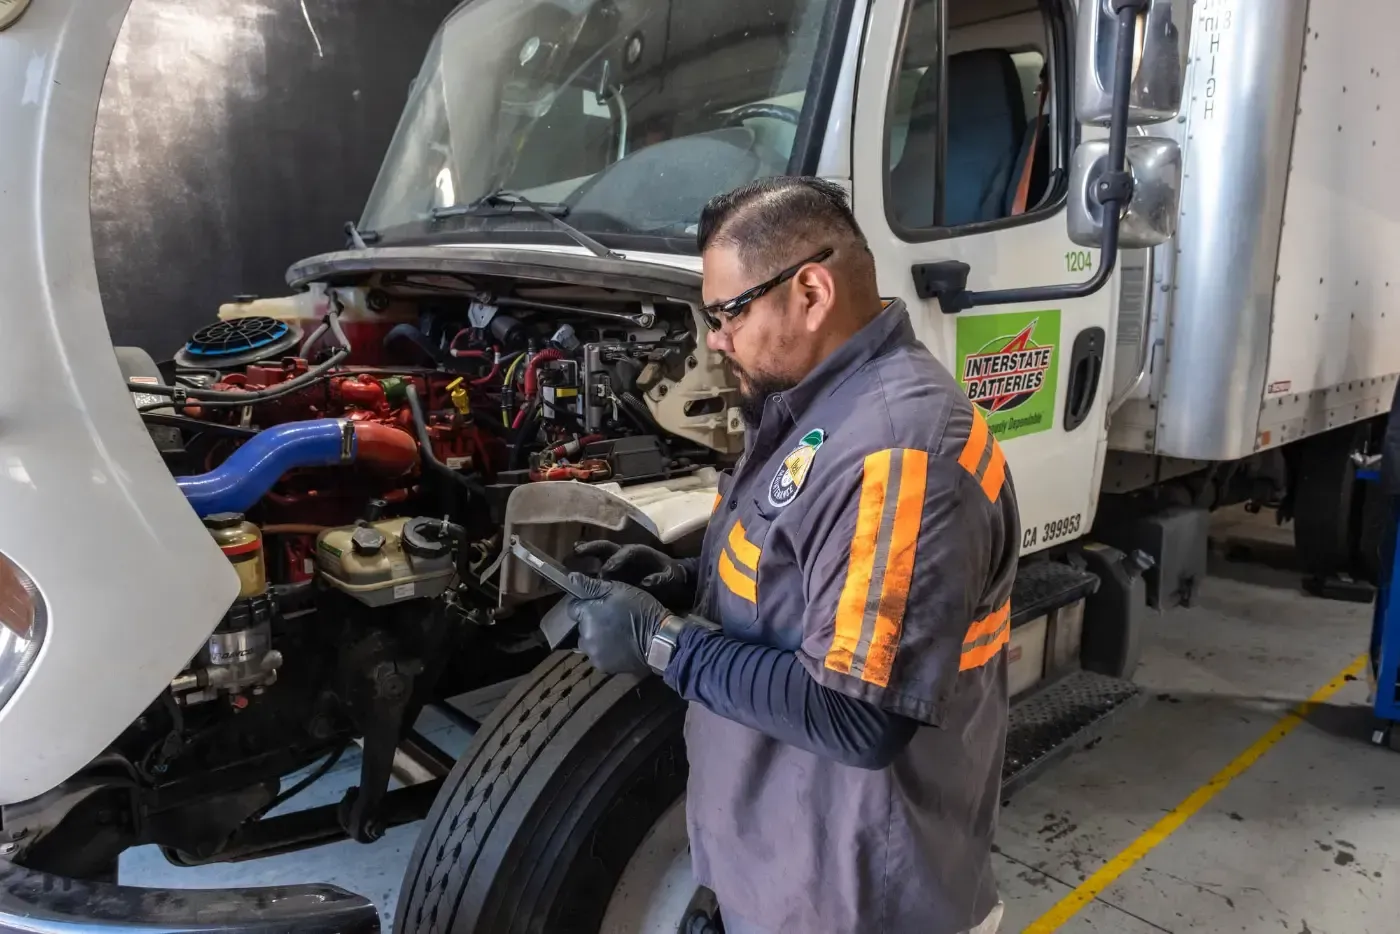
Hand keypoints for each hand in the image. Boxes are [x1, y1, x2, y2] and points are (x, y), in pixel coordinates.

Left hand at [565, 573, 669, 675]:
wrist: (659, 640)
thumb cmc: (640, 610)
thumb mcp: (618, 590)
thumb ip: (591, 586)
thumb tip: (570, 578)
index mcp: (587, 614)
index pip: (573, 608)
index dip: (586, 606)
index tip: (600, 606)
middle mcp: (584, 635)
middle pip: (581, 627)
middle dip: (592, 622)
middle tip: (613, 619)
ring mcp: (593, 653)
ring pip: (589, 642)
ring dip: (598, 638)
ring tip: (618, 634)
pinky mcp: (602, 666)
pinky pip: (598, 656)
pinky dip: (606, 652)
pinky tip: (620, 647)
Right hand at [574, 541, 692, 609]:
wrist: (675, 581)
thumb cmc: (673, 577)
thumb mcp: (672, 578)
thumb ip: (661, 580)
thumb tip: (646, 582)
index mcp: (641, 553)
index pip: (626, 553)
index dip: (616, 561)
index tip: (605, 572)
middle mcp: (626, 554)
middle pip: (607, 547)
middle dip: (592, 548)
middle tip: (576, 551)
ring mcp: (619, 562)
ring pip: (599, 555)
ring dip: (585, 554)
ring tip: (569, 558)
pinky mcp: (615, 572)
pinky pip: (598, 568)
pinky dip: (587, 569)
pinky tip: (575, 575)